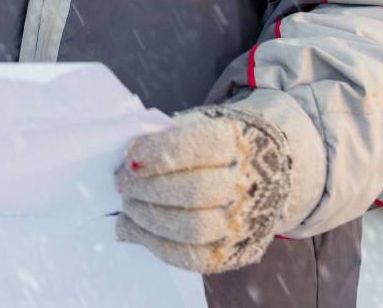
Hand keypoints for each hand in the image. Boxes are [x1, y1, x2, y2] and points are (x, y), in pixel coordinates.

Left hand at [115, 105, 292, 274]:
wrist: (260, 171)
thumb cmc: (213, 144)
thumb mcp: (194, 124)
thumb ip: (162, 138)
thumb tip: (126, 162)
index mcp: (238, 142)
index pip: (200, 147)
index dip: (159, 154)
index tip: (130, 159)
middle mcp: (247, 184)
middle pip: (195, 192)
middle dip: (147, 189)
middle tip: (122, 183)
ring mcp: (245, 222)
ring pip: (193, 229)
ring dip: (148, 218)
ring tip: (128, 205)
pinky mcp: (236, 252)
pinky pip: (192, 258)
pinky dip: (155, 243)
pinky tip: (134, 228)